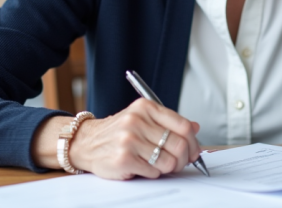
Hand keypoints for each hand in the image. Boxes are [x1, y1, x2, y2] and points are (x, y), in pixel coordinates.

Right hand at [67, 98, 201, 179]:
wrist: (87, 142)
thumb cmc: (118, 132)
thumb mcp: (142, 119)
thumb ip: (168, 122)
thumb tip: (194, 128)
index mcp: (145, 108)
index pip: (182, 125)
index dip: (193, 142)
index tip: (193, 150)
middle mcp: (137, 121)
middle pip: (178, 145)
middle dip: (183, 159)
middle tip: (180, 163)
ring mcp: (129, 140)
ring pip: (168, 161)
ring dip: (167, 167)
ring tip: (159, 164)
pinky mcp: (123, 159)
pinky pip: (153, 172)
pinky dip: (153, 173)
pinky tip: (144, 167)